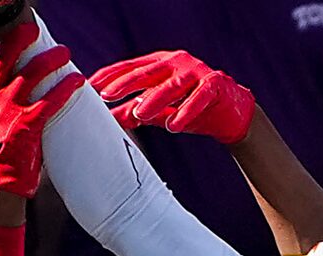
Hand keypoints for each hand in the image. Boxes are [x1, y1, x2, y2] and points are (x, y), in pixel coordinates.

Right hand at [0, 16, 81, 195]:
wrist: (1, 180)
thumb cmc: (4, 144)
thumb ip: (3, 90)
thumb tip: (19, 66)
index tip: (7, 22)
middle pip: (6, 56)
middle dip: (22, 38)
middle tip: (36, 29)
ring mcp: (10, 112)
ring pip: (30, 74)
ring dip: (50, 59)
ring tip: (65, 52)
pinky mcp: (27, 128)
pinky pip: (48, 102)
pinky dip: (65, 89)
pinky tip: (78, 81)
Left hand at [91, 50, 254, 145]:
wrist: (231, 113)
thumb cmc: (193, 109)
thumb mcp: (162, 112)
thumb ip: (139, 112)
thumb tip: (113, 119)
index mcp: (161, 64)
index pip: (131, 67)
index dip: (111, 76)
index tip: (91, 87)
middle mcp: (176, 63)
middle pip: (147, 72)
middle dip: (124, 84)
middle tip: (105, 96)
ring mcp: (196, 72)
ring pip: (172, 85)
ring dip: (154, 99)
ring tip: (138, 113)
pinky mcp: (215, 85)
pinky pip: (199, 98)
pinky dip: (186, 112)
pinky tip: (174, 126)